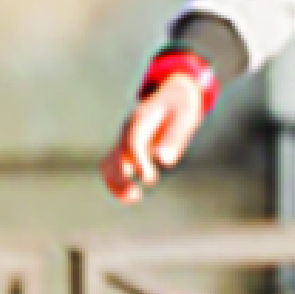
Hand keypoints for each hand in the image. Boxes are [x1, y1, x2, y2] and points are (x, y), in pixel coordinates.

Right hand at [103, 71, 211, 201]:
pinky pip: (113, 166)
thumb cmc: (181, 106)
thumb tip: (164, 161)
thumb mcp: (185, 117)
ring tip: (131, 199)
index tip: (150, 179)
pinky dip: (116, 181)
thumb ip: (175, 137)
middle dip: (120, 177)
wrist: (173, 94)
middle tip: (135, 196)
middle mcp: (128, 130)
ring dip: (114, 182)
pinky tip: (127, 196)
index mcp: (141, 119)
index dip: (138, 161)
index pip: (133, 141)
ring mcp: (124, 139)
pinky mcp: (127, 149)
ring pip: (109, 163)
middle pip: (115, 155)